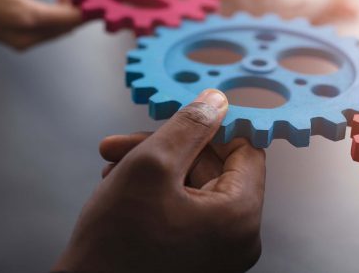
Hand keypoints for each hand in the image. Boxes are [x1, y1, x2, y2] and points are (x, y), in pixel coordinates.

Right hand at [0, 0, 82, 49]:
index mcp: (28, 17)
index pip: (74, 16)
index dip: (92, 3)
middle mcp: (29, 36)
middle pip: (71, 26)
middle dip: (83, 6)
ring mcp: (24, 43)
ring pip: (62, 30)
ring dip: (70, 11)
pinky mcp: (20, 43)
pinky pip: (49, 32)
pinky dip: (58, 17)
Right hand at [54, 90, 265, 272]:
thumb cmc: (115, 243)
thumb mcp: (151, 165)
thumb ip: (188, 126)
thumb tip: (216, 102)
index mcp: (239, 216)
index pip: (247, 150)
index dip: (213, 127)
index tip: (180, 116)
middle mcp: (236, 239)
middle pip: (212, 168)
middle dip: (165, 148)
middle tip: (123, 142)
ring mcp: (214, 253)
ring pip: (190, 187)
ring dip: (152, 168)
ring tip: (112, 165)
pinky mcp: (192, 260)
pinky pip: (182, 211)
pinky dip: (152, 194)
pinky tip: (117, 186)